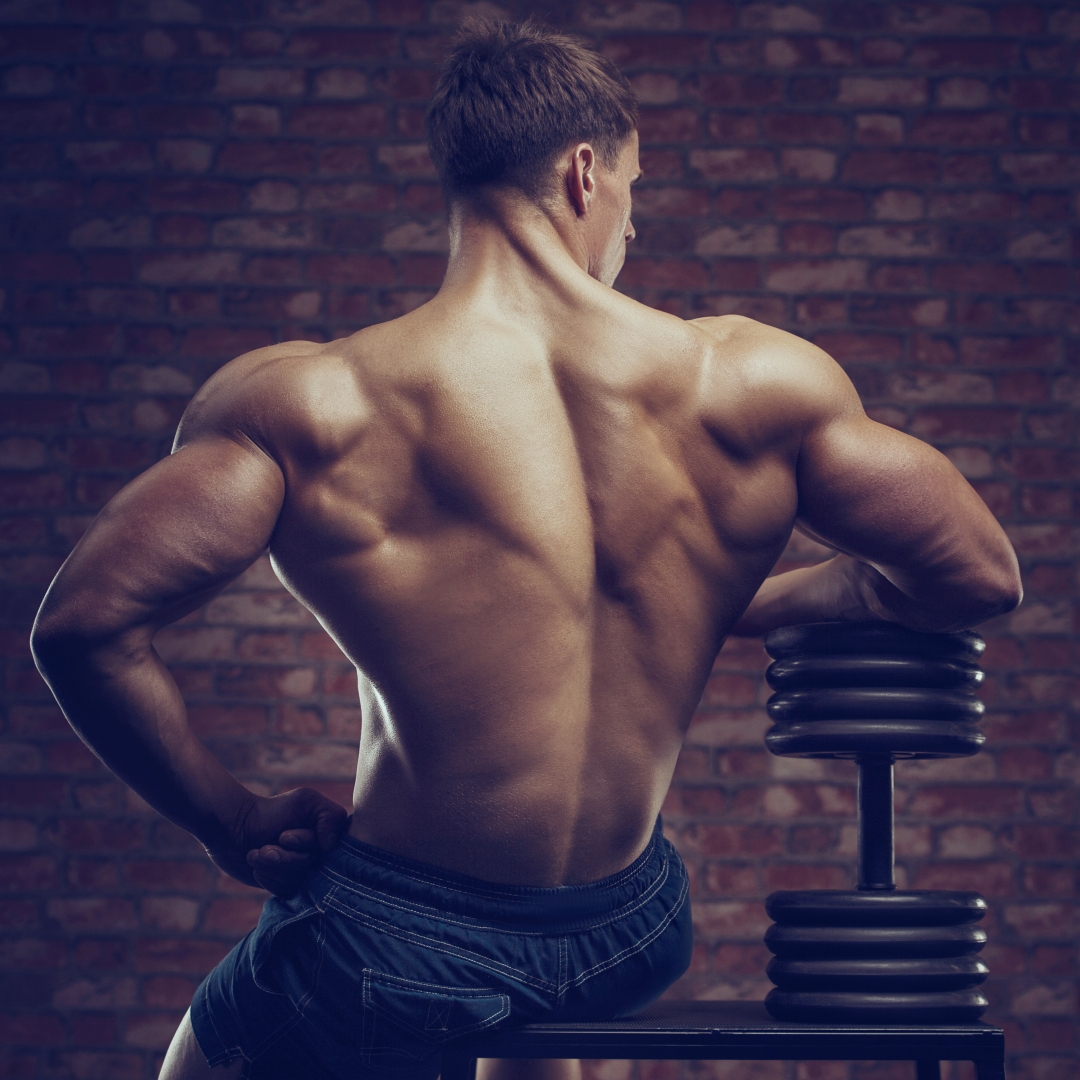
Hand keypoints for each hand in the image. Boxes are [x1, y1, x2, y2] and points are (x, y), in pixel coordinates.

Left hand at [204, 787, 347, 896]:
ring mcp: (305, 872)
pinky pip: (287, 892)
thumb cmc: (272, 810)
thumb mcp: (306, 800)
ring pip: (299, 880)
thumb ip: (331, 815)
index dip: (307, 844)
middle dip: (285, 857)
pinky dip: (269, 878)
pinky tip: (257, 866)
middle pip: (314, 868)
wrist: (236, 828)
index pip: (335, 850)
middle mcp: (323, 855)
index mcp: (332, 835)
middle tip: (266, 847)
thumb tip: (331, 847)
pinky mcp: (288, 887)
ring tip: (256, 853)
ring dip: (273, 866)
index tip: (284, 836)